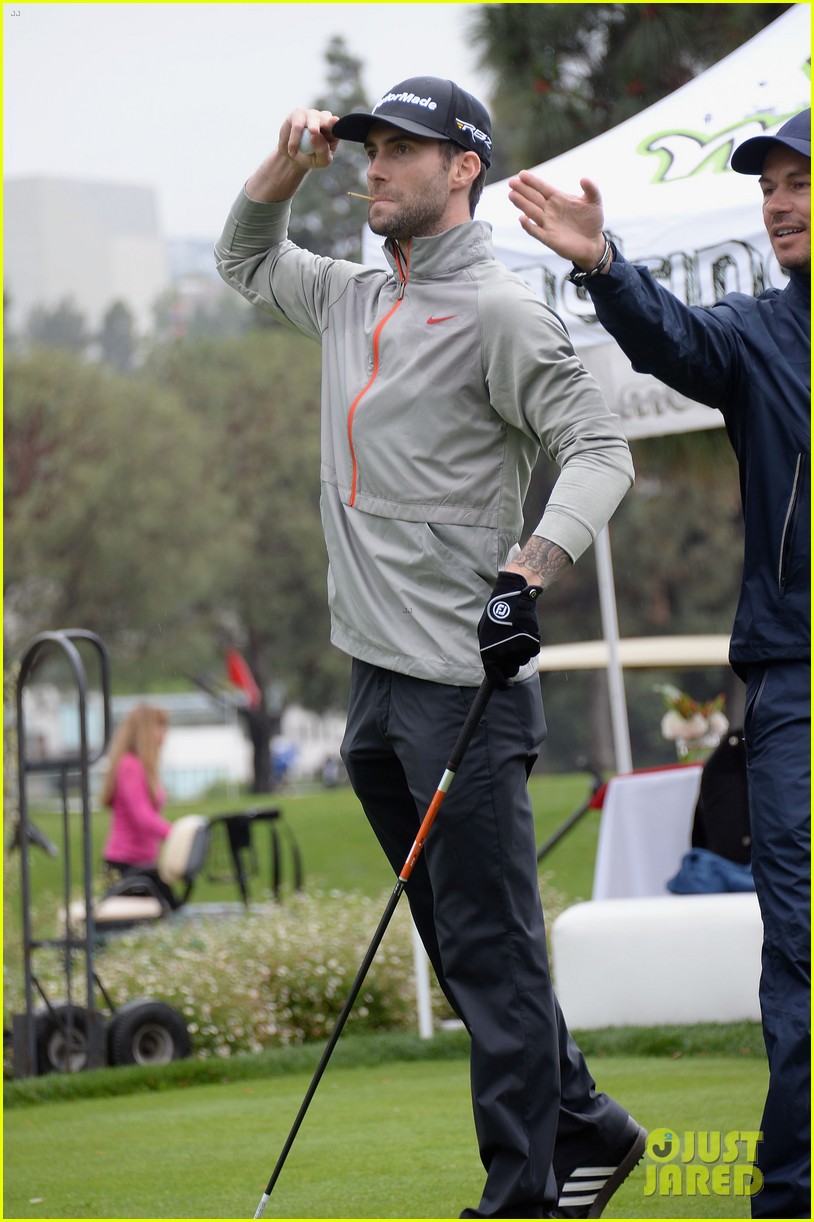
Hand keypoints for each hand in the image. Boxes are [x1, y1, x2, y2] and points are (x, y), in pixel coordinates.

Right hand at [280, 107, 339, 168]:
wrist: (293, 156)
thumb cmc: (311, 158)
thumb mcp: (321, 161)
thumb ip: (323, 151)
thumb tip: (315, 135)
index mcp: (333, 131)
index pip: (337, 126)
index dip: (334, 124)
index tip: (334, 121)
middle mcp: (324, 119)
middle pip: (326, 118)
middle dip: (323, 122)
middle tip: (315, 131)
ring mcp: (311, 114)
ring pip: (310, 120)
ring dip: (302, 135)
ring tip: (294, 153)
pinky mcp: (298, 114)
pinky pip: (297, 125)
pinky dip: (294, 140)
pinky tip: (292, 151)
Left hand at [477, 572, 542, 687]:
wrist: (509, 599)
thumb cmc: (495, 616)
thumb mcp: (485, 635)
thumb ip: (490, 651)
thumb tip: (498, 669)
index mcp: (488, 653)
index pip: (496, 678)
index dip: (503, 684)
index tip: (508, 684)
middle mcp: (502, 654)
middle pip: (511, 670)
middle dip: (512, 663)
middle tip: (511, 649)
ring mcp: (517, 649)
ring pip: (523, 660)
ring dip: (521, 652)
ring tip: (516, 636)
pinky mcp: (531, 643)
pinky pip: (532, 652)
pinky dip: (530, 645)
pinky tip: (525, 633)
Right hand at [507, 172, 606, 268]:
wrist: (593, 243)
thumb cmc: (592, 221)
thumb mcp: (595, 202)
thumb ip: (592, 189)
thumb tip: (584, 178)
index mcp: (559, 198)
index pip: (543, 188)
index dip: (533, 181)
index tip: (522, 174)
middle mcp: (550, 210)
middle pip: (534, 198)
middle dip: (523, 190)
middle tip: (511, 182)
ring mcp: (548, 224)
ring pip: (532, 212)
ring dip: (522, 204)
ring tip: (512, 195)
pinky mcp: (548, 238)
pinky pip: (536, 231)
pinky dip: (529, 226)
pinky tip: (522, 218)